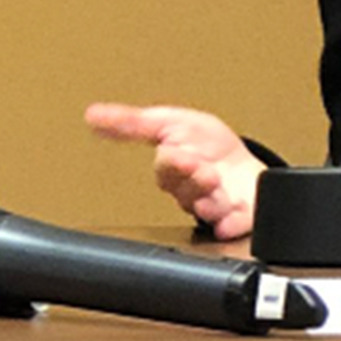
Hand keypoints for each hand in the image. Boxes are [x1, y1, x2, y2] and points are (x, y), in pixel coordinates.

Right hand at [84, 103, 265, 240]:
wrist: (248, 169)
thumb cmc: (210, 149)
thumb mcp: (173, 123)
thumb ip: (133, 123)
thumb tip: (92, 115)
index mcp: (174, 171)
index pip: (166, 170)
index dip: (171, 162)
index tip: (175, 151)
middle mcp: (192, 192)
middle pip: (185, 190)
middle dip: (193, 179)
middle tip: (203, 170)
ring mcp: (214, 206)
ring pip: (206, 208)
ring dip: (211, 199)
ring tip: (217, 185)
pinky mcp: (237, 219)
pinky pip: (232, 225)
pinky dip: (231, 222)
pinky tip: (230, 220)